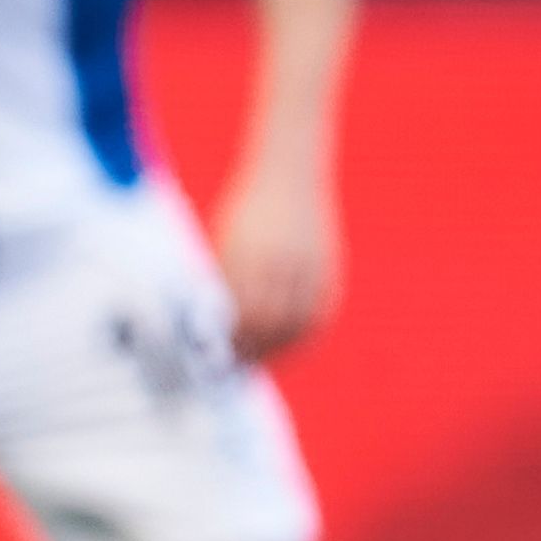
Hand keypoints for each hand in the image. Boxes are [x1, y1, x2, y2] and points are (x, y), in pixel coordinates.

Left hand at [213, 160, 340, 361]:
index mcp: (247, 252)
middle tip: (234, 366)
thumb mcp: (225, 238)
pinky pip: (320, 311)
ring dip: (278, 349)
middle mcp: (280, 260)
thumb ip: (223, 278)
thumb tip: (213, 324)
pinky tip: (291, 345)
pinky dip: (306, 334)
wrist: (290, 173)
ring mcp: (308, 263)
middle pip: (266, 321)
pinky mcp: (328, 266)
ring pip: (295, 321)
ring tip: (260, 361)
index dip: (228, 339)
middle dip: (250, 349)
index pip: (238, 311)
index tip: (214, 356)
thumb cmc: (245, 208)